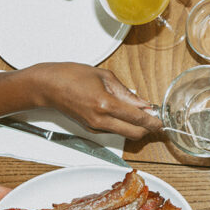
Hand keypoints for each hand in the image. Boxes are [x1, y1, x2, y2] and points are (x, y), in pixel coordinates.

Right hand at [32, 63, 163, 138]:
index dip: (153, 122)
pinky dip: (123, 125)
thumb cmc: (71, 76)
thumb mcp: (104, 76)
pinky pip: (113, 130)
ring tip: (140, 113)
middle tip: (155, 119)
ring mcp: (94, 127)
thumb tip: (143, 104)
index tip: (162, 122)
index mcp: (105, 104)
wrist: (47, 86)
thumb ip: (126, 93)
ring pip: (124, 134)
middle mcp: (100, 120)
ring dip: (135, 127)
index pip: (137, 119)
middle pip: (134, 134)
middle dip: (147, 129)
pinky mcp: (90, 129)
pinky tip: (124, 113)